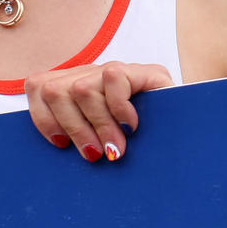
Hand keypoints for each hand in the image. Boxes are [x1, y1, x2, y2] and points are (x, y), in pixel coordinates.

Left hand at [25, 60, 173, 162]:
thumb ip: (75, 139)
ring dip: (98, 125)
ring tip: (115, 149)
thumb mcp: (98, 144)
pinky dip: (119, 109)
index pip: (38, 86)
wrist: (188, 141)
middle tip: (94, 154)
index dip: (43, 117)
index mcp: (75, 87)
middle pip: (54, 90)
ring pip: (80, 89)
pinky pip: (113, 79)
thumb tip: (47, 155)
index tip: (61, 145)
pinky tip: (132, 126)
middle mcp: (93, 75)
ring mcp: (118, 72)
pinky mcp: (146, 72)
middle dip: (73, 128)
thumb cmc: (138, 150)